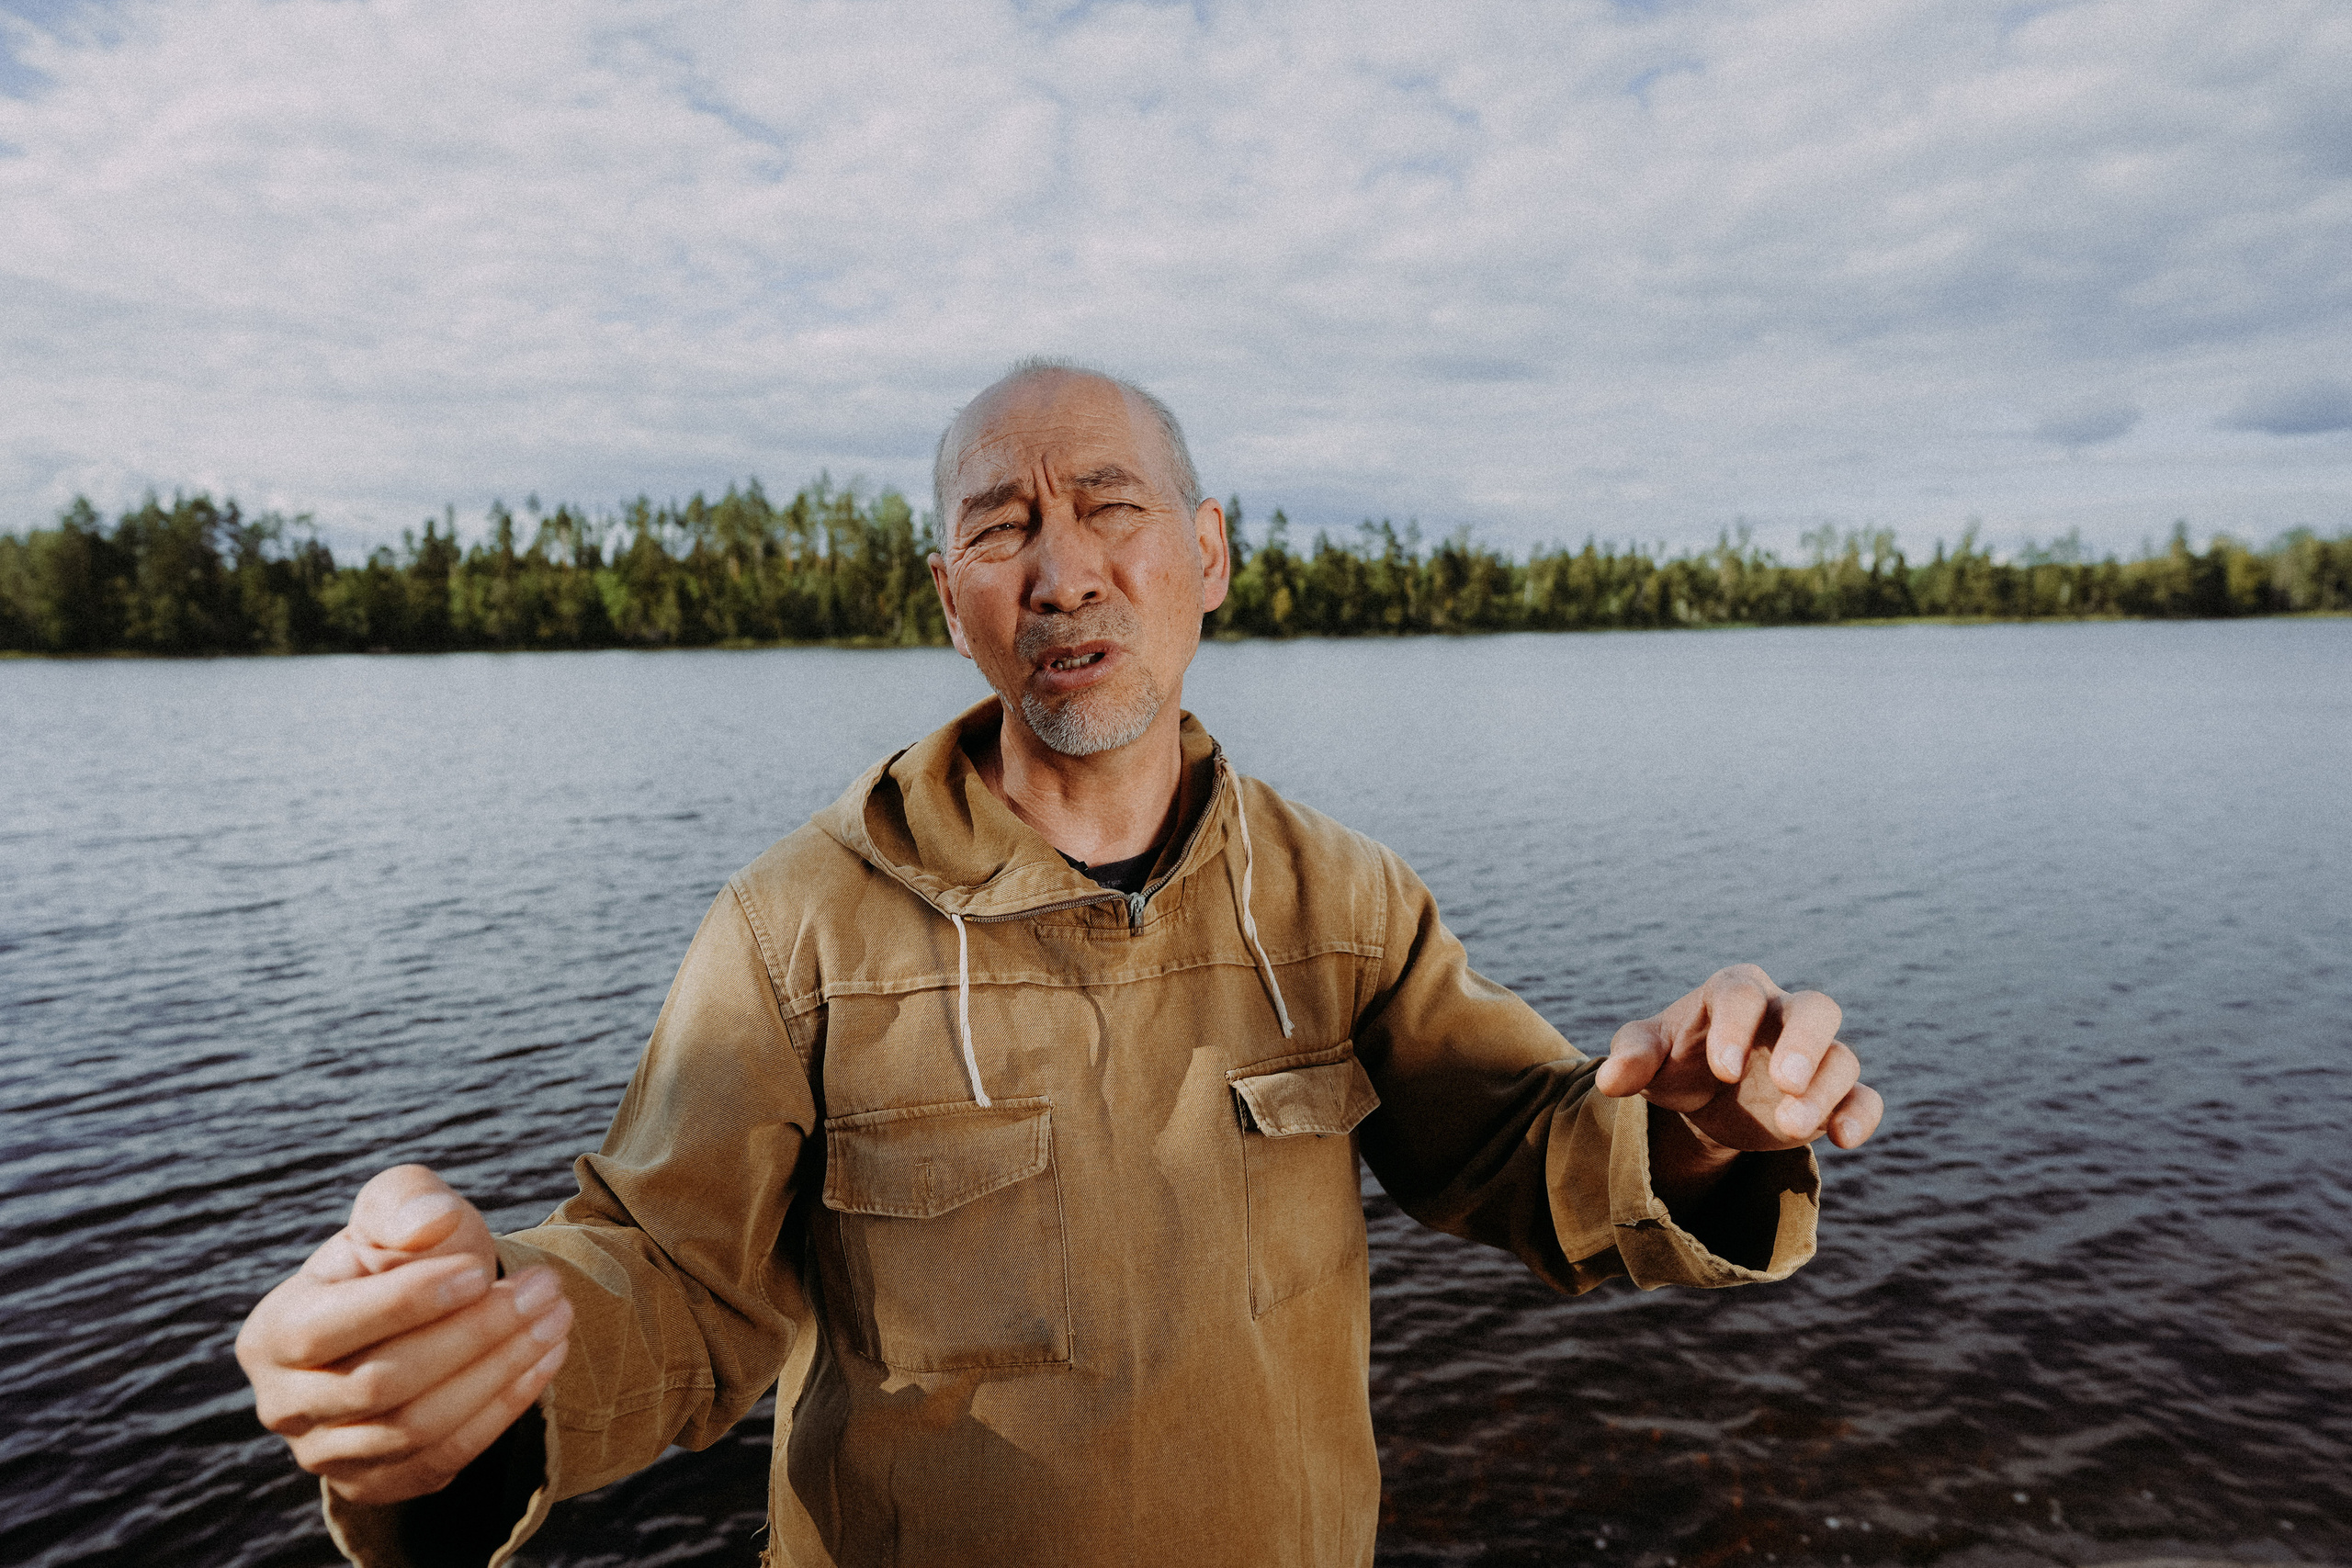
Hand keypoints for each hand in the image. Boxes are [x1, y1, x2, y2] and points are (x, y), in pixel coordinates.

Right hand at [235, 1165, 572, 1505]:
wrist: (421, 1312)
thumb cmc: (399, 1254)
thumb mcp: (396, 1209)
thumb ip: (405, 1202)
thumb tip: (430, 1222)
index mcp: (272, 1333)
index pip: (328, 1328)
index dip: (406, 1303)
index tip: (480, 1271)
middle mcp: (285, 1405)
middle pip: (382, 1384)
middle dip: (473, 1334)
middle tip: (544, 1290)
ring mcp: (327, 1455)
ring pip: (419, 1428)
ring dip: (500, 1372)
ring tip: (556, 1319)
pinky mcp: (377, 1483)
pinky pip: (445, 1458)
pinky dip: (504, 1409)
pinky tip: (547, 1359)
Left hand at [1596, 963, 1883, 1155]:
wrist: (1703, 1095)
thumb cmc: (1674, 1059)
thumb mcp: (1645, 1054)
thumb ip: (1630, 1057)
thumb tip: (1610, 1080)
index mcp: (1734, 993)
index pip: (1742, 994)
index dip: (1735, 1027)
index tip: (1721, 1069)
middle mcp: (1782, 1016)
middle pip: (1815, 1009)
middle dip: (1805, 1042)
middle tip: (1784, 1083)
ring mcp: (1813, 1056)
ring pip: (1841, 1058)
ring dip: (1822, 1092)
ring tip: (1788, 1126)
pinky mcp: (1831, 1096)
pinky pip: (1863, 1097)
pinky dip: (1860, 1114)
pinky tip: (1842, 1137)